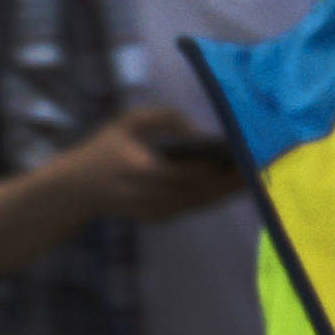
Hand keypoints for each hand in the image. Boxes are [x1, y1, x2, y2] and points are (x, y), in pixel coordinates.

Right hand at [53, 105, 248, 227]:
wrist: (75, 191)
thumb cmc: (101, 151)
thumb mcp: (124, 123)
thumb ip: (160, 117)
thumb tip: (196, 129)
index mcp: (143, 170)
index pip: (189, 171)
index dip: (217, 166)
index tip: (240, 153)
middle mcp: (153, 195)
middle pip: (203, 190)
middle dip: (232, 180)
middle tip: (259, 166)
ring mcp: (157, 210)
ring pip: (203, 202)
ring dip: (229, 191)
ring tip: (255, 175)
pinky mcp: (161, 218)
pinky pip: (195, 206)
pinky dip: (215, 197)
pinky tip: (234, 186)